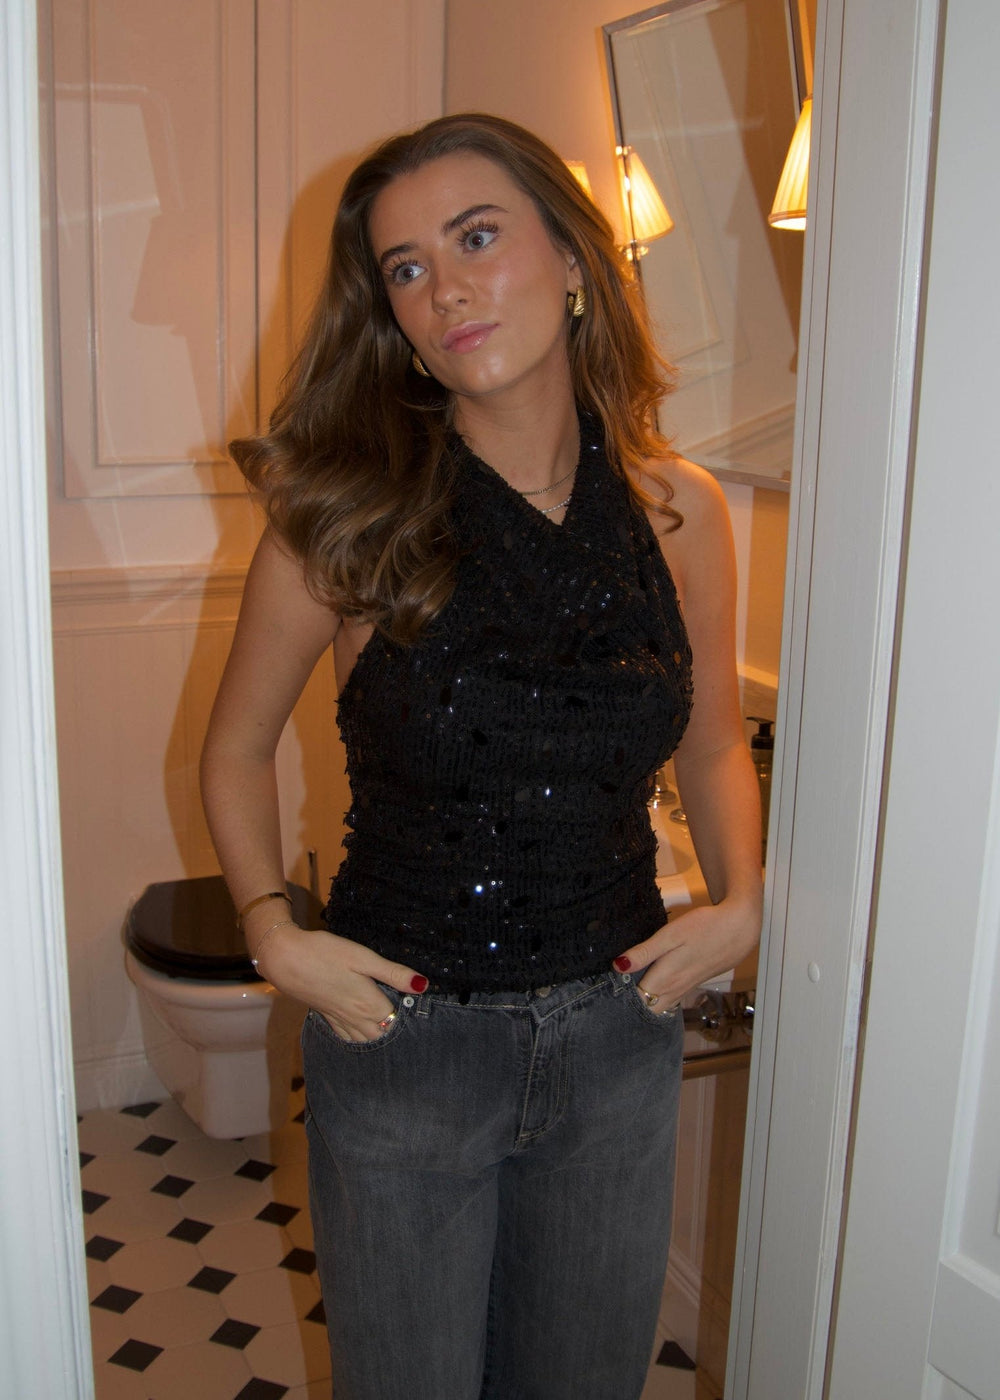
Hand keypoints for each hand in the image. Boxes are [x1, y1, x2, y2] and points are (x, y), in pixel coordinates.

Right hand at [252, 921, 427, 1041]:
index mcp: (368, 1003)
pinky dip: (356, 1038)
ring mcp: (339, 1019)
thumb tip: (424, 986)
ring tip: (385, 1021)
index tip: (413, 1000)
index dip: (406, 1010)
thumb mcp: (364, 957)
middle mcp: (355, 1016)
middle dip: (393, 1027)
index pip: (396, 1018)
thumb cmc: (326, 953)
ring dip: (376, 1034)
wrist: (286, 959)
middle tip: (402, 1011)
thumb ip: (394, 973)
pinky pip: (345, 1036)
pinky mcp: (326, 1016)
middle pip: (382, 1033)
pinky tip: (360, 1030)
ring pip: (364, 1039)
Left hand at [613, 897, 760, 1009]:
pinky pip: (670, 999)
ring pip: (659, 1007)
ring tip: (624, 992)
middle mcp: (674, 990)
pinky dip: (657, 997)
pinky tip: (649, 986)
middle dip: (628, 1007)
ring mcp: (685, 989)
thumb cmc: (705, 927)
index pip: (635, 1003)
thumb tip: (618, 966)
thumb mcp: (671, 934)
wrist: (739, 928)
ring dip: (643, 1003)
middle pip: (646, 1010)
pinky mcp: (692, 984)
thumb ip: (645, 952)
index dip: (618, 1001)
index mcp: (664, 979)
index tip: (602, 993)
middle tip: (609, 995)